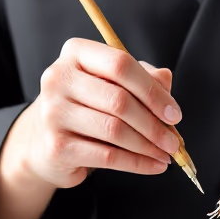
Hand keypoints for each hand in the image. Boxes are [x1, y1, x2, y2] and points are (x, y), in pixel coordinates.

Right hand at [0, 38, 182, 191]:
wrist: (45, 140)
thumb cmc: (86, 105)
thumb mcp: (113, 83)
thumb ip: (142, 77)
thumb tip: (166, 82)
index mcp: (75, 53)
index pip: (121, 64)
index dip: (152, 90)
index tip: (174, 113)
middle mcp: (58, 79)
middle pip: (119, 100)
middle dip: (154, 124)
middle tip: (174, 140)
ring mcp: (53, 113)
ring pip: (114, 130)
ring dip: (148, 146)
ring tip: (166, 154)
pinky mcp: (56, 146)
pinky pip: (107, 156)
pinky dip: (137, 163)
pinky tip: (153, 165)